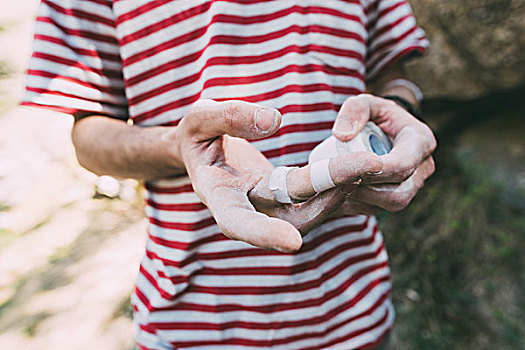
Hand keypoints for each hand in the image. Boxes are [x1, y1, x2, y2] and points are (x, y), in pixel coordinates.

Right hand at [176, 99, 381, 251]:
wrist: (203, 147)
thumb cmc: (197, 133)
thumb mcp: (199, 116)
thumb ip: (228, 116)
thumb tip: (274, 121)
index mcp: (217, 195)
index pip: (236, 222)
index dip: (262, 235)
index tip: (292, 244)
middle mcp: (245, 209)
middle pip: (288, 218)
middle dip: (328, 194)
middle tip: (366, 165)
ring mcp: (267, 207)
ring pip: (308, 214)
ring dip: (339, 191)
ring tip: (366, 163)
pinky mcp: (283, 200)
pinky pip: (314, 202)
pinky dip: (336, 187)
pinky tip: (356, 168)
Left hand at [331, 94, 435, 211]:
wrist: (384, 130)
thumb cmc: (375, 115)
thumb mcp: (365, 102)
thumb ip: (354, 109)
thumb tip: (341, 135)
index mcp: (420, 143)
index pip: (402, 165)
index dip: (374, 172)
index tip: (347, 168)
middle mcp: (422, 169)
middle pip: (397, 194)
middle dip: (364, 190)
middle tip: (335, 180)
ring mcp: (411, 187)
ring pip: (387, 205)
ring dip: (358, 200)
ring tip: (332, 185)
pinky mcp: (396, 198)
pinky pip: (376, 208)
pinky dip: (354, 204)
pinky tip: (334, 194)